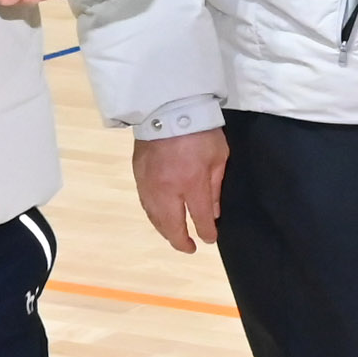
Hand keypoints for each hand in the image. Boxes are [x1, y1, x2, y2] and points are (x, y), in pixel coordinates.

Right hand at [130, 128, 224, 253]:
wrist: (168, 108)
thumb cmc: (200, 130)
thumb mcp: (219, 157)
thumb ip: (215, 187)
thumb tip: (213, 213)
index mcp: (191, 182)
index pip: (198, 218)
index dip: (205, 232)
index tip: (209, 239)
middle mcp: (168, 188)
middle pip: (171, 224)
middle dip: (180, 240)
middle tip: (189, 248)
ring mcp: (149, 183)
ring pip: (155, 217)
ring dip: (165, 230)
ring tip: (174, 237)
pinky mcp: (138, 176)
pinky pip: (145, 204)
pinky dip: (153, 216)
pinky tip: (159, 219)